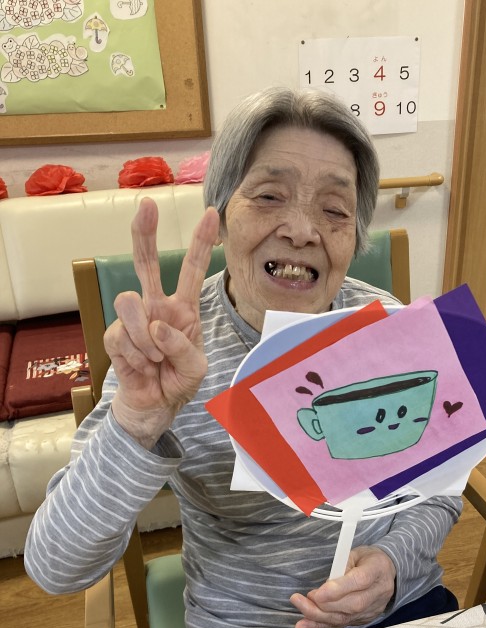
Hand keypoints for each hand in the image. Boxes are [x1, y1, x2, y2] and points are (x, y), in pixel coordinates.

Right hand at [104, 198, 219, 447]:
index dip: (202, 241)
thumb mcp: (196, 367)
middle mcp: (157, 306)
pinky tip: (143, 367)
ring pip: (129, 301)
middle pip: (146, 262)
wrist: (155, 405)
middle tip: (146, 205)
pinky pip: (122, 336)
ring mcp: (134, 320)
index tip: (212, 212)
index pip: (192, 269)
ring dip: (144, 336)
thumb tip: (158, 326)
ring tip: (154, 358)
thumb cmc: (179, 380)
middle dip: (145, 233)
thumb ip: (182, 346)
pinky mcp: (114, 337)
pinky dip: (136, 357)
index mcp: (184, 308)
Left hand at [290, 546, 395, 627]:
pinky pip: (341, 625)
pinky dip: (321, 626)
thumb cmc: (368, 559)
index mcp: (377, 569)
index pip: (359, 582)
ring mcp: (372, 609)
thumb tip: (324, 587)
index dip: (337, 590)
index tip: (316, 594)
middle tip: (299, 600)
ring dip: (318, 618)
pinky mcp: (364, 619)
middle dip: (322, 606)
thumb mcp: (356, 553)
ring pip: (345, 619)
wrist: (388, 572)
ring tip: (299, 614)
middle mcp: (378, 593)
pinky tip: (304, 626)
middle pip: (351, 605)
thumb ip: (341, 566)